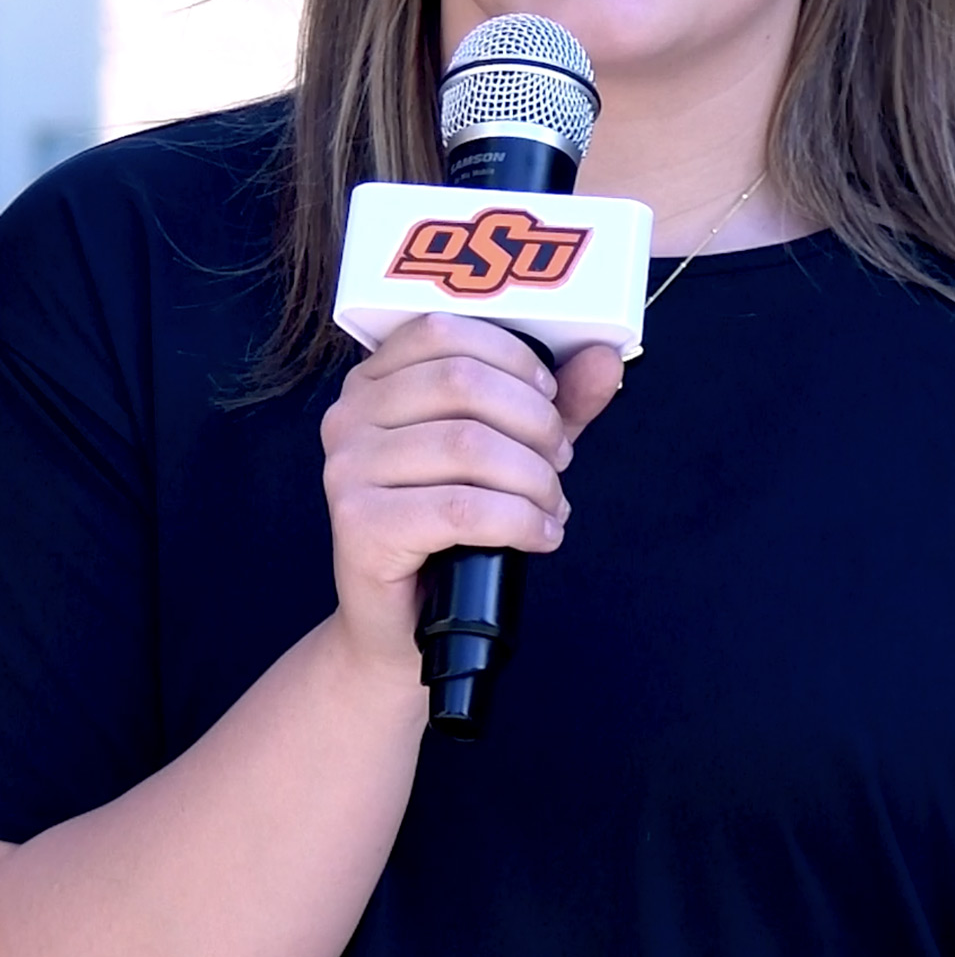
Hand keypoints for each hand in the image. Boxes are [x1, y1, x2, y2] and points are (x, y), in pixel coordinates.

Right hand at [320, 313, 621, 675]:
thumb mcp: (510, 451)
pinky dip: (518, 520)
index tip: (550, 397)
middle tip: (559, 462)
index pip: (443, 332)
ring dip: (534, 478)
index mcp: (373, 381)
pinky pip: (460, 508)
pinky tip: (540, 535)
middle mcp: (349, 415)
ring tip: (551, 505)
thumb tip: (605, 358)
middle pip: (462, 384)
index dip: (512, 357)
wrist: (400, 623)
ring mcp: (346, 468)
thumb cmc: (450, 528)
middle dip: (533, 422)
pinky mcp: (358, 523)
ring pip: (467, 446)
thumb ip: (556, 403)